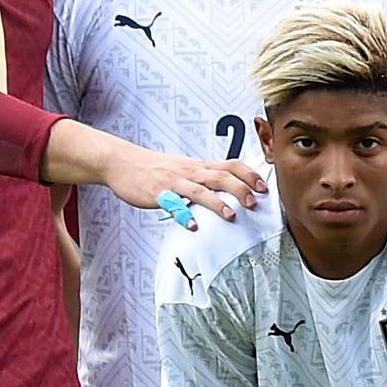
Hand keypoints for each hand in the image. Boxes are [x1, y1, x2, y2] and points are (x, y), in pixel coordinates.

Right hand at [102, 139, 263, 223]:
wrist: (122, 161)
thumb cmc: (155, 167)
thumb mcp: (185, 168)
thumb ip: (205, 177)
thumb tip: (229, 187)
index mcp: (198, 166)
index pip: (229, 165)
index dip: (249, 174)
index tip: (264, 186)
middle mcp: (189, 172)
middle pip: (220, 176)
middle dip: (240, 188)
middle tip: (254, 202)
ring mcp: (173, 182)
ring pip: (200, 190)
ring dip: (217, 203)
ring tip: (231, 216)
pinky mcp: (157, 193)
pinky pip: (172, 204)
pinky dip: (182, 214)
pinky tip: (191, 225)